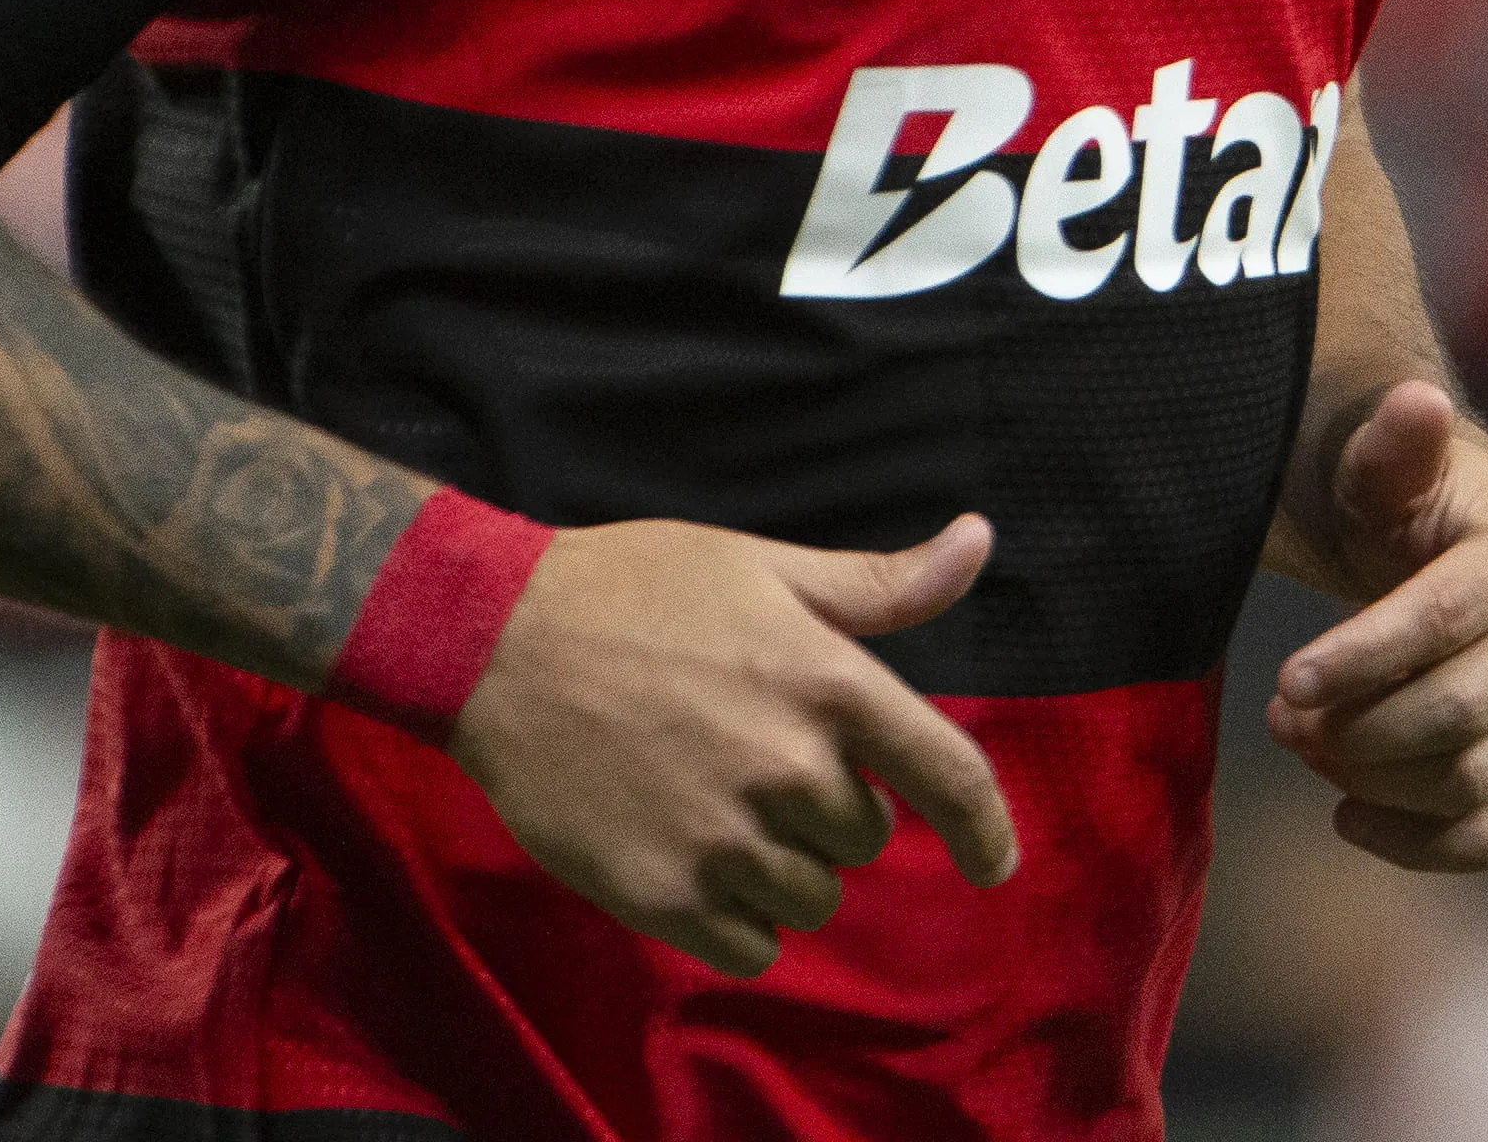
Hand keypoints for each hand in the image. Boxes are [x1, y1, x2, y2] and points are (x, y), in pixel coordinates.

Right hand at [450, 509, 1019, 975]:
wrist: (494, 643)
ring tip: (712, 800)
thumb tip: (979, 540)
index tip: (994, 863)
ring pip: (810, 896)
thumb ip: (880, 583)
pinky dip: (738, 919)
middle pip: (864, 837)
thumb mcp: (762, 566)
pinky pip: (751, 947)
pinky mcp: (663, 896)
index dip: (986, 830)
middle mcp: (788, 768)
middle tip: (750, 754)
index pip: (949, 775)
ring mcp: (724, 840)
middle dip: (827, 807)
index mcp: (827, 682)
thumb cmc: (634, 591)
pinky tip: (694, 859)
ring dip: (782, 865)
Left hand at [1262, 381, 1487, 870]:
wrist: (1438, 545)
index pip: (1445, 621)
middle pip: (1459, 715)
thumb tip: (1415, 399)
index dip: (1361, 658)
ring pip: (1471, 782)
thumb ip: (1394, 440)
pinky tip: (1346, 814)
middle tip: (1280, 719)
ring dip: (1372, 778)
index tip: (1284, 683)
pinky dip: (1414, 843)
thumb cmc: (1397, 500)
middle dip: (1356, 728)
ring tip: (1304, 745)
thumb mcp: (1384, 463)